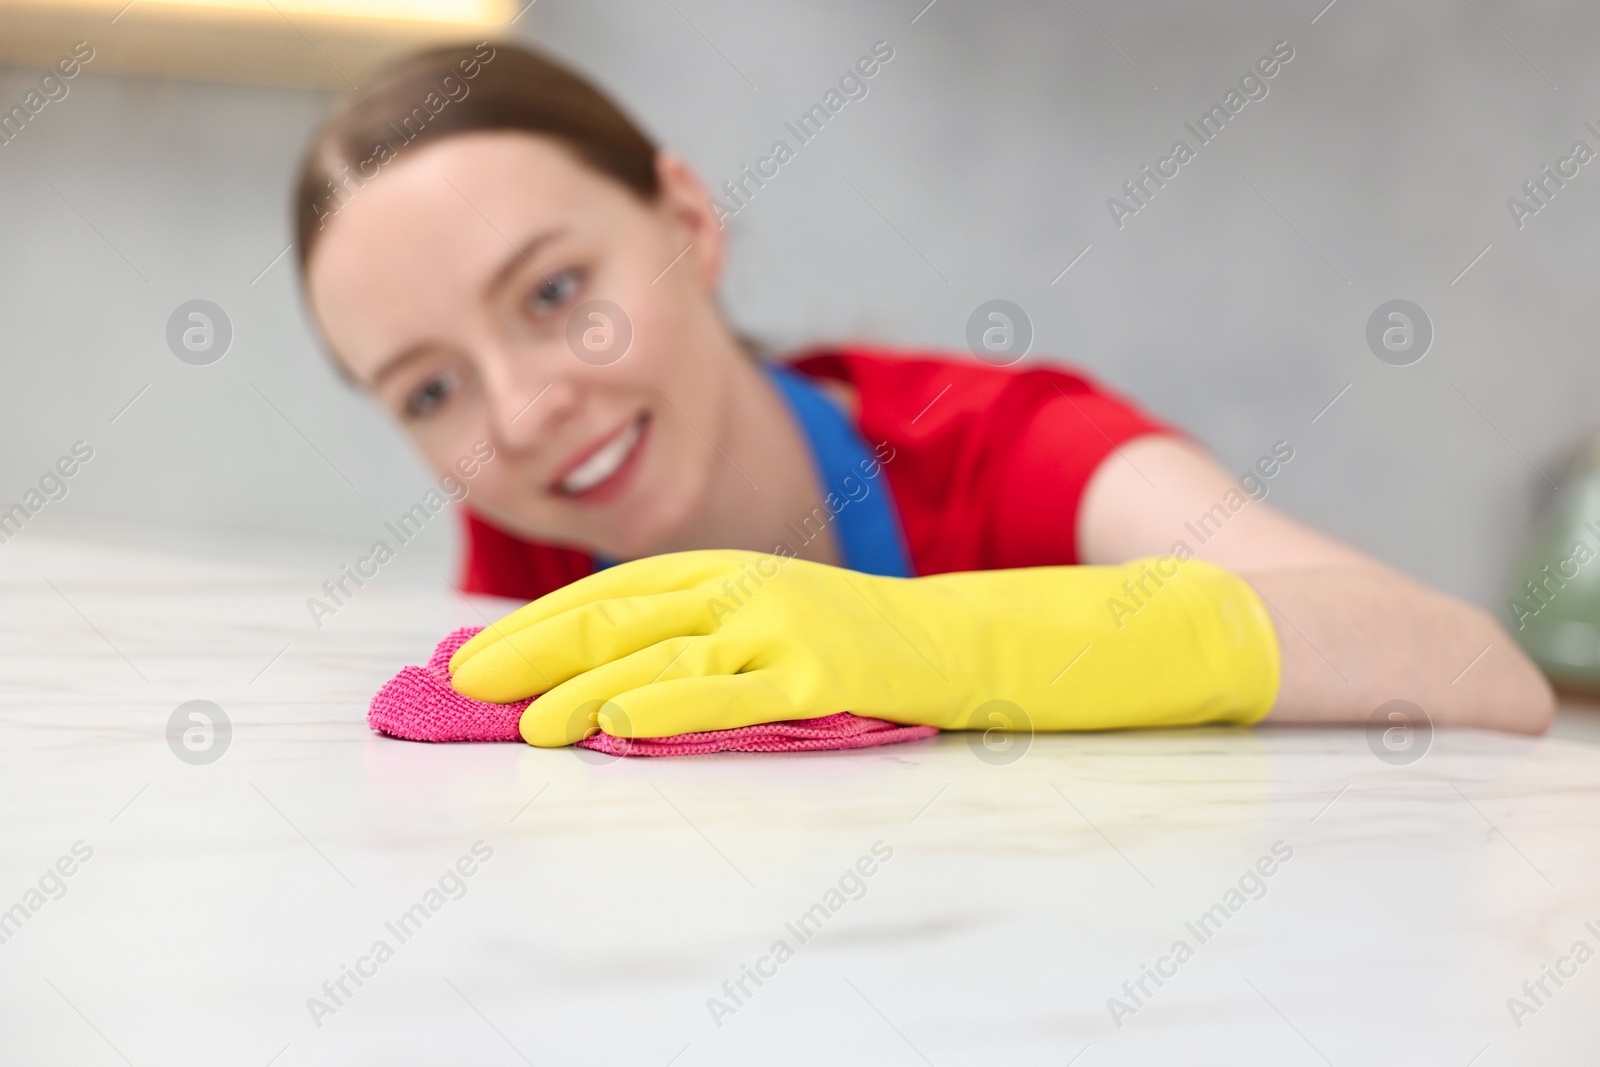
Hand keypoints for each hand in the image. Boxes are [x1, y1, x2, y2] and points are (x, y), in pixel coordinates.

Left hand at [448, 548, 1279, 746]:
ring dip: (582, 685)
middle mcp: (756, 586)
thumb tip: (631, 688)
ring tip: (516, 722)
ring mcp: (794, 625)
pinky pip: (740, 692)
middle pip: (621, 613)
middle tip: (455, 687)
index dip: (540, 625)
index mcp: (743, 571)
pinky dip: (673, 705)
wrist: (1021, 637)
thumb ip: (726, 644)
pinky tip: (619, 726)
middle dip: (532, 649)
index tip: (471, 661)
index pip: (620, 594)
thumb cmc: (899, 647)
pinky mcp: (834, 671)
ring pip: (666, 650)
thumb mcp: (801, 632)